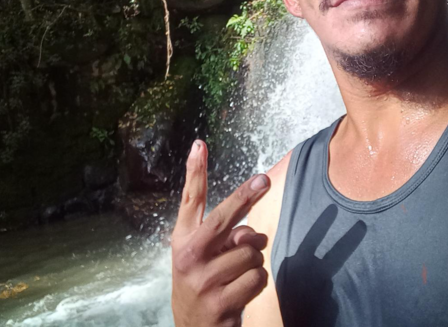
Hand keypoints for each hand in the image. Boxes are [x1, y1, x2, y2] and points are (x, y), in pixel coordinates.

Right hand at [172, 139, 270, 326]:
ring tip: (238, 275)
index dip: (194, 171)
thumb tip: (251, 234)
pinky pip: (258, 277)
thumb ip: (224, 236)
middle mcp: (187, 258)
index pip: (190, 200)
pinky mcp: (219, 303)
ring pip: (251, 252)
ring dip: (254, 262)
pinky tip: (241, 293)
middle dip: (246, 196)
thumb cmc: (203, 282)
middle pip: (223, 218)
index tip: (199, 144)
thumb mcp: (203, 257)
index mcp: (182, 241)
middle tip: (265, 179)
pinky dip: (257, 282)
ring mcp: (202, 281)